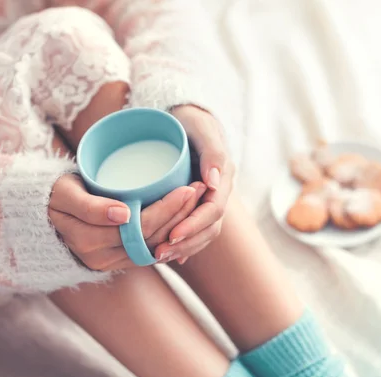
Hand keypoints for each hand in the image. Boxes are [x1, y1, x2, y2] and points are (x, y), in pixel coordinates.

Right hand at [48, 174, 206, 270]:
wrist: (44, 213)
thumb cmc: (55, 195)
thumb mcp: (66, 195)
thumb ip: (90, 206)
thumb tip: (123, 215)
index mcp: (90, 241)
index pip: (140, 227)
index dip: (168, 209)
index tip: (188, 186)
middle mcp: (102, 258)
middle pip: (153, 237)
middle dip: (181, 214)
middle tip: (200, 188)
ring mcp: (111, 262)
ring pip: (156, 245)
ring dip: (180, 224)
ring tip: (197, 200)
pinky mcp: (118, 260)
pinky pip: (151, 250)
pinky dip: (170, 235)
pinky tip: (186, 217)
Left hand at [156, 105, 234, 263]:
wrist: (183, 115)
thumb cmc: (189, 118)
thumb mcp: (200, 127)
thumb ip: (212, 151)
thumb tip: (212, 183)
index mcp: (222, 176)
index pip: (213, 210)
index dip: (193, 226)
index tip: (171, 236)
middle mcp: (218, 191)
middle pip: (209, 227)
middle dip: (186, 243)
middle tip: (158, 253)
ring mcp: (208, 198)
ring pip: (203, 232)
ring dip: (184, 248)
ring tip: (157, 256)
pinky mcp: (196, 202)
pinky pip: (195, 228)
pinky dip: (185, 243)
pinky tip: (170, 255)